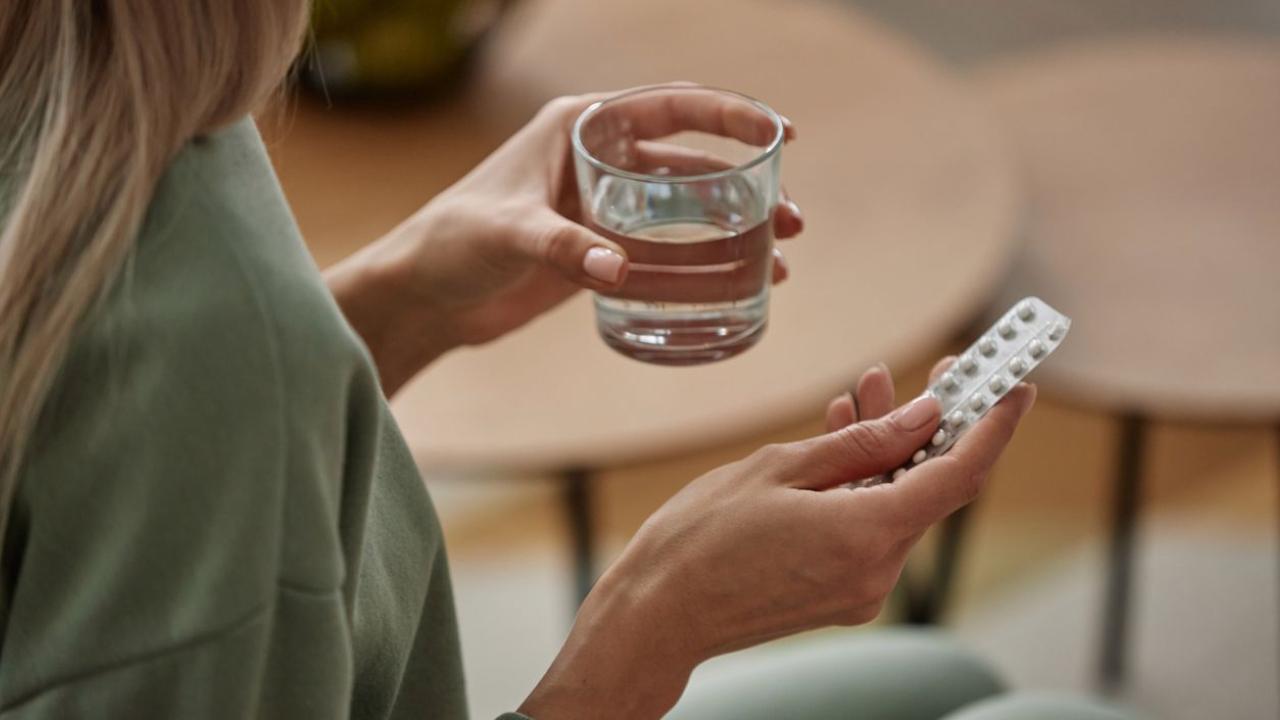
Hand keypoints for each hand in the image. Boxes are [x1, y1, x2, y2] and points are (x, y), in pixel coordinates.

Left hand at [326, 84, 802, 394]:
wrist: (424, 296)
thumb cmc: (451, 244)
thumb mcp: (504, 234)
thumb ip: (560, 247)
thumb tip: (617, 272)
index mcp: (577, 127)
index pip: (669, 107)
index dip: (730, 115)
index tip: (780, 134)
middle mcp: (596, 159)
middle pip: (689, 162)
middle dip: (747, 184)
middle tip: (793, 217)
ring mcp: (600, 206)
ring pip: (684, 209)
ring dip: (734, 227)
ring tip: (781, 255)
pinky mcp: (597, 249)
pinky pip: (664, 249)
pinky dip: (702, 263)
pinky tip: (738, 283)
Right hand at [520, 360, 1034, 719]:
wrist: (658, 615)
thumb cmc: (702, 541)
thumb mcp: (780, 470)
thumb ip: (861, 443)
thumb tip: (924, 416)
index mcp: (867, 535)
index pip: (959, 474)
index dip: (992, 425)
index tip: (1012, 385)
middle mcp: (877, 571)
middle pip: (931, 486)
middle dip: (934, 426)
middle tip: (938, 372)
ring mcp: (860, 588)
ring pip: (899, 504)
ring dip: (891, 451)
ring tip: (863, 394)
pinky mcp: (840, 593)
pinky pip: (871, 526)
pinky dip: (865, 483)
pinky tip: (841, 443)